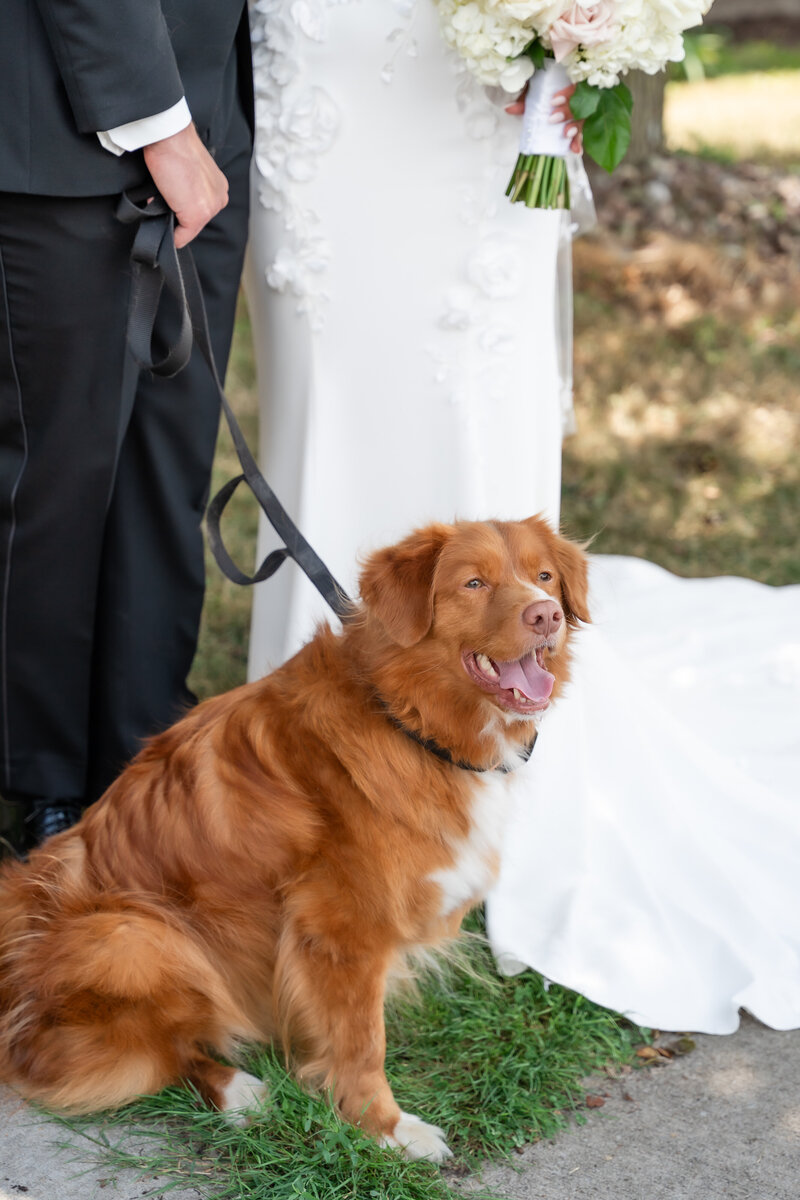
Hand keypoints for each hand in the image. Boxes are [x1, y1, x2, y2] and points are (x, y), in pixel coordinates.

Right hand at [143, 123, 228, 248]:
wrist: (168, 135)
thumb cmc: (172, 144)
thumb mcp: (186, 170)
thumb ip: (185, 190)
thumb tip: (169, 205)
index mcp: (218, 187)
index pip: (199, 210)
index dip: (179, 207)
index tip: (169, 195)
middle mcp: (219, 198)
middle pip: (194, 223)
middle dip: (175, 214)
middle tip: (163, 193)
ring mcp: (210, 208)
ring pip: (187, 230)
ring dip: (169, 217)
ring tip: (162, 194)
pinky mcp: (197, 215)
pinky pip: (180, 238)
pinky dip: (167, 232)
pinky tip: (159, 206)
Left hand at [505, 83, 583, 153]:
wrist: (545, 86)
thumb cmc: (540, 85)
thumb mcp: (531, 87)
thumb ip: (523, 98)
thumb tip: (508, 108)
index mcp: (569, 81)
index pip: (574, 86)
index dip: (566, 93)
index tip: (553, 101)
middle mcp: (578, 95)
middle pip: (580, 103)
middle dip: (567, 112)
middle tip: (552, 119)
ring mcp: (580, 110)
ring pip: (582, 118)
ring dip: (575, 128)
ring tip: (566, 134)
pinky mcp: (578, 123)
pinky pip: (581, 132)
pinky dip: (577, 142)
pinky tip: (576, 150)